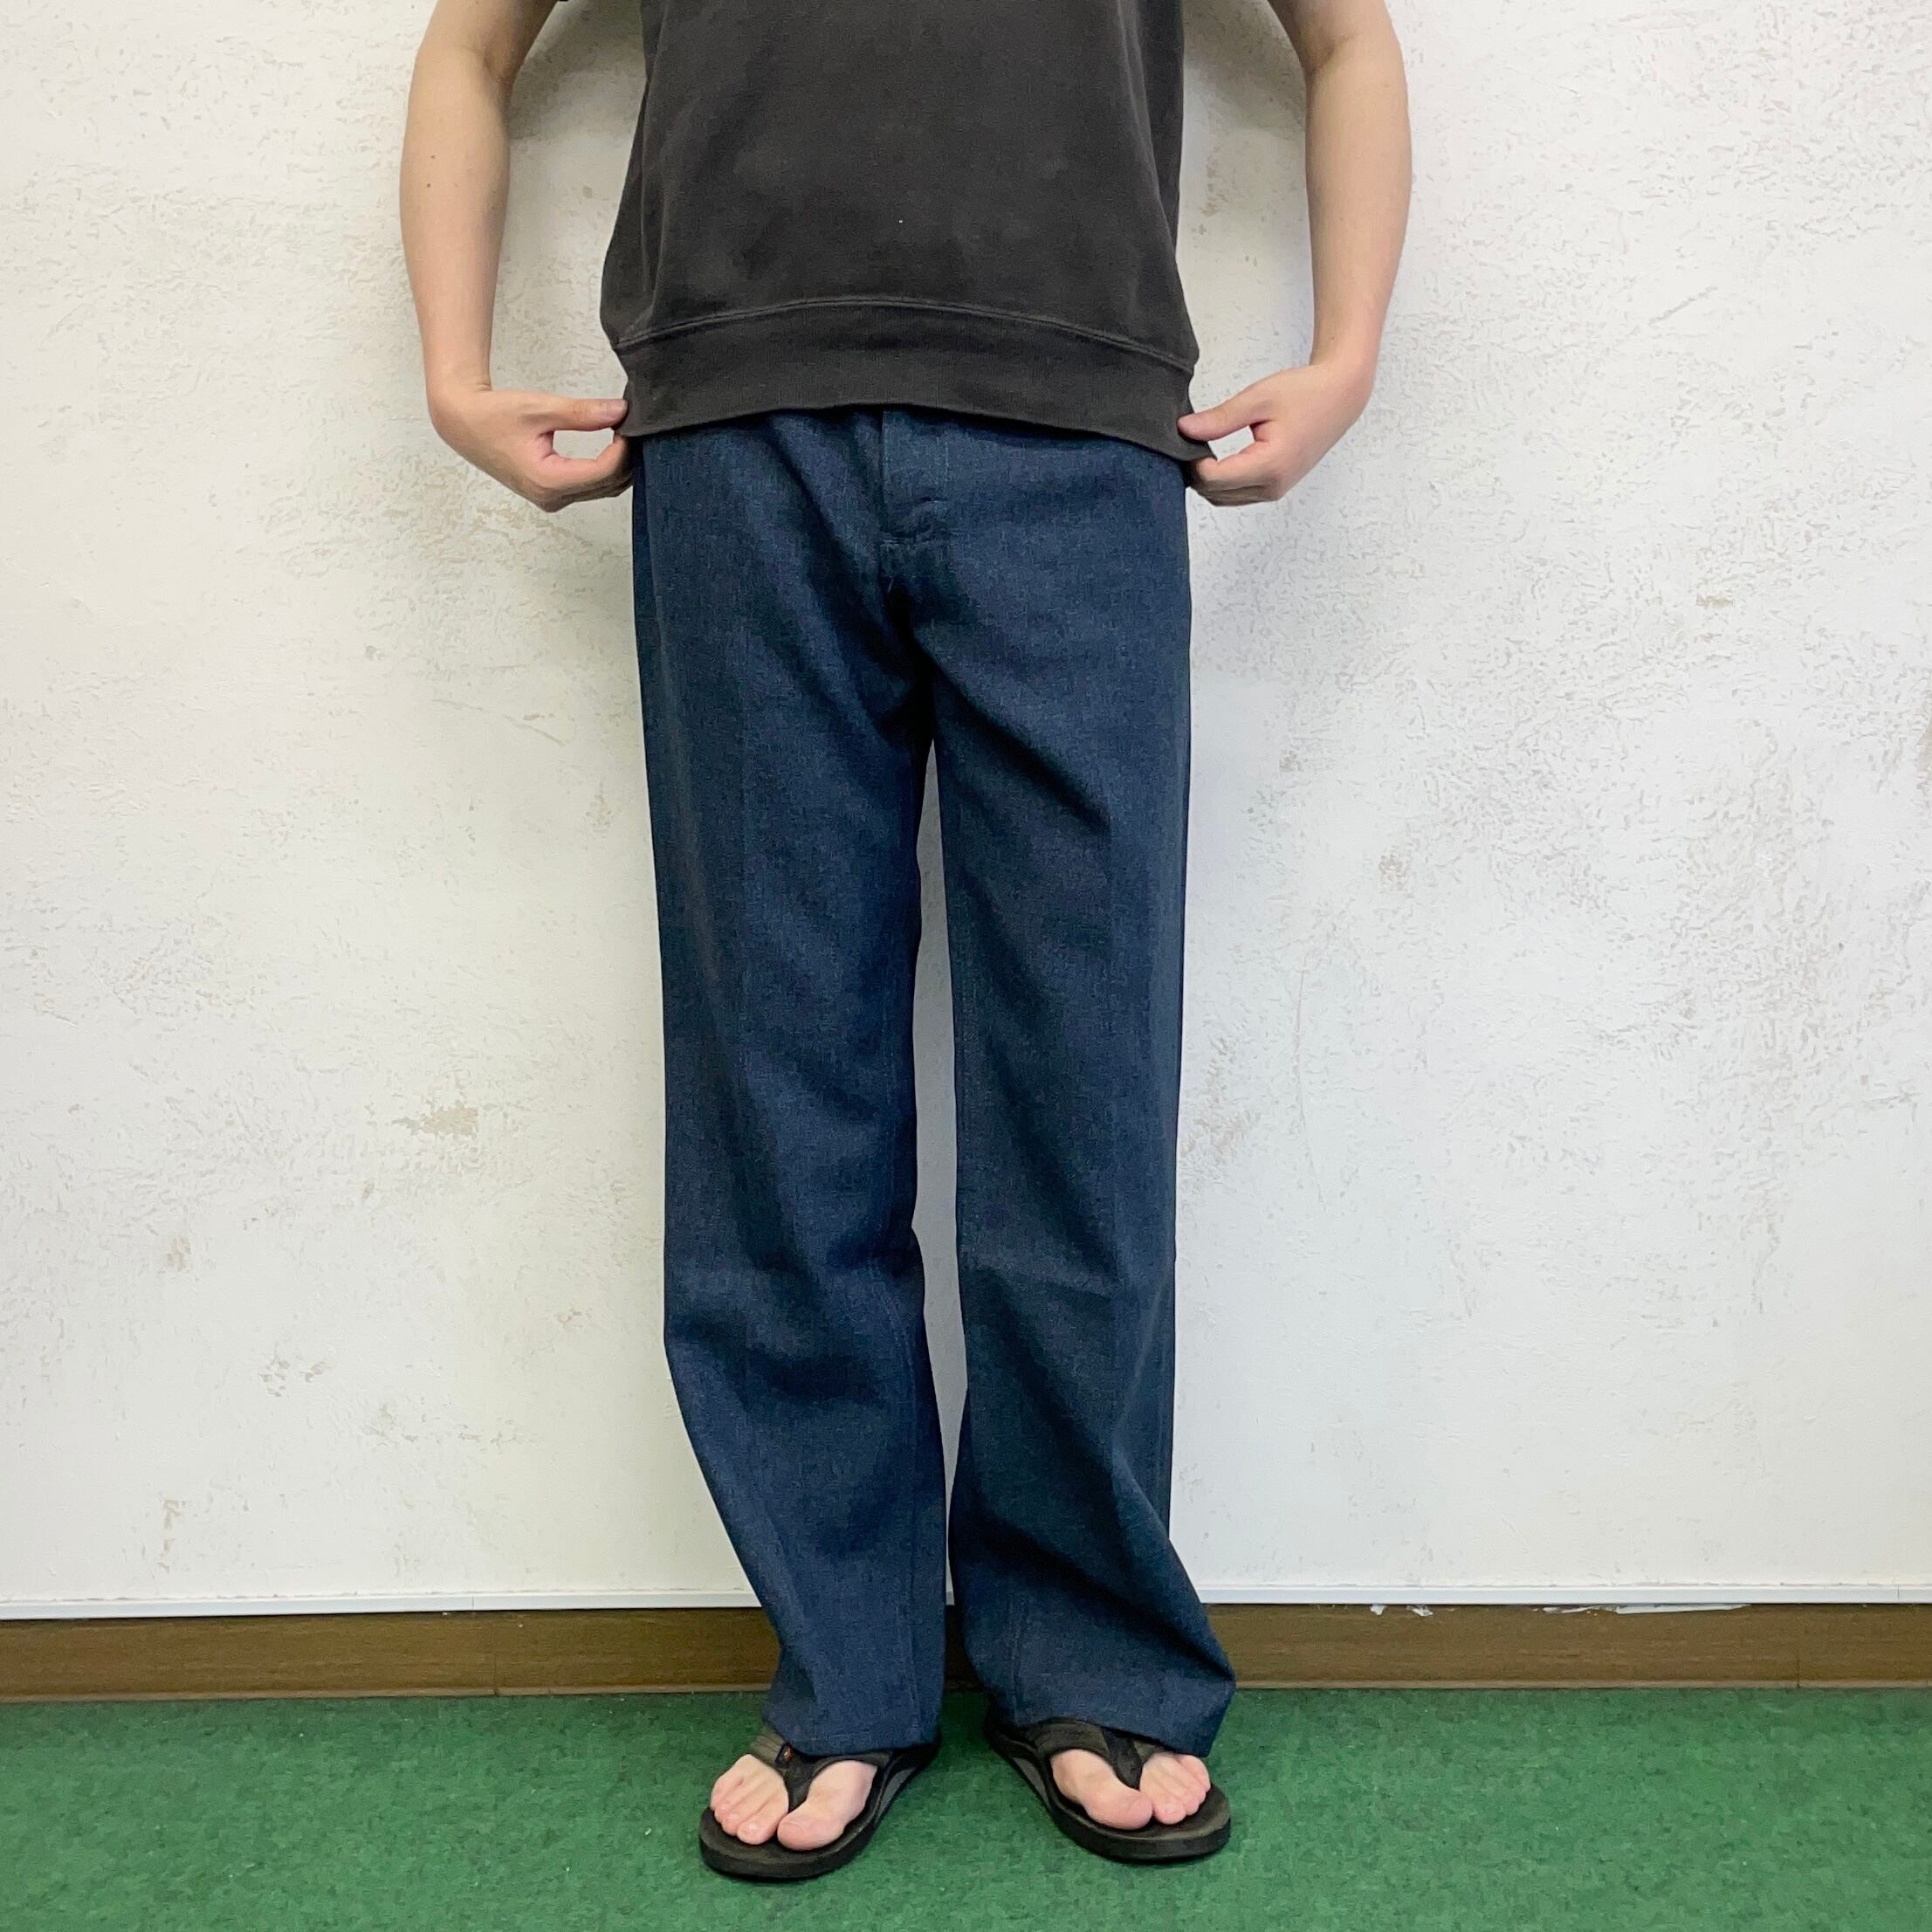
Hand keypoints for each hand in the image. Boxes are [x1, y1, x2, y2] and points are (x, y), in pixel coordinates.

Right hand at [428, 384, 632, 511]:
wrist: (464, 423)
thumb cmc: (492, 416)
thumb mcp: (541, 408)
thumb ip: (583, 413)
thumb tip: (619, 411)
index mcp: (546, 480)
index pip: (604, 472)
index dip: (623, 448)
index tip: (626, 423)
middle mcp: (550, 497)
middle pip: (607, 485)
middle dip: (623, 457)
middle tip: (626, 425)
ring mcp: (551, 499)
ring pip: (601, 490)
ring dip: (616, 465)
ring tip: (617, 433)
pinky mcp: (550, 495)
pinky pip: (588, 488)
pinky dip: (603, 470)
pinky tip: (608, 447)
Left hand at [1178, 357, 1373, 507]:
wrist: (1339, 398)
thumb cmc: (1305, 394)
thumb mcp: (1258, 399)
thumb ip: (1219, 418)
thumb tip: (1184, 429)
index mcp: (1270, 465)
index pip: (1213, 479)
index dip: (1193, 461)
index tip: (1189, 437)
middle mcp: (1273, 486)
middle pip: (1214, 494)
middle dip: (1197, 472)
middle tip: (1192, 442)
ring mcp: (1275, 491)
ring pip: (1224, 499)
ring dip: (1209, 480)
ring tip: (1205, 449)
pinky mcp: (1276, 489)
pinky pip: (1238, 495)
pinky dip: (1223, 483)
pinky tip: (1219, 459)